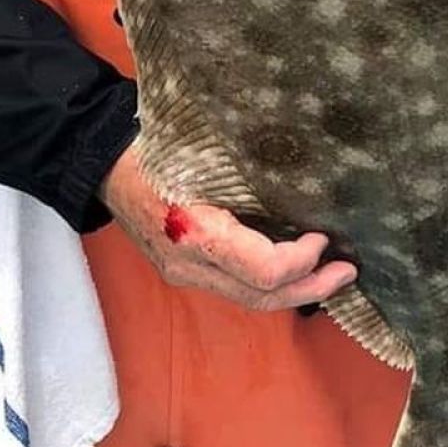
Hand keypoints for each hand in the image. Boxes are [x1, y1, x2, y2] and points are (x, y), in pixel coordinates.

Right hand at [100, 142, 357, 311]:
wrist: (100, 164)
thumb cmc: (153, 146)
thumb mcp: (197, 149)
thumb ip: (244, 170)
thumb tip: (301, 174)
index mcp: (196, 233)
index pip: (262, 270)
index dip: (301, 261)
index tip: (322, 236)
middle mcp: (190, 265)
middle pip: (262, 297)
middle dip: (310, 287)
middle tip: (347, 272)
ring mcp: (185, 275)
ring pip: (250, 300)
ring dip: (295, 291)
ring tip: (329, 275)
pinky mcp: (184, 272)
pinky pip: (236, 288)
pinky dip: (270, 284)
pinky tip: (292, 268)